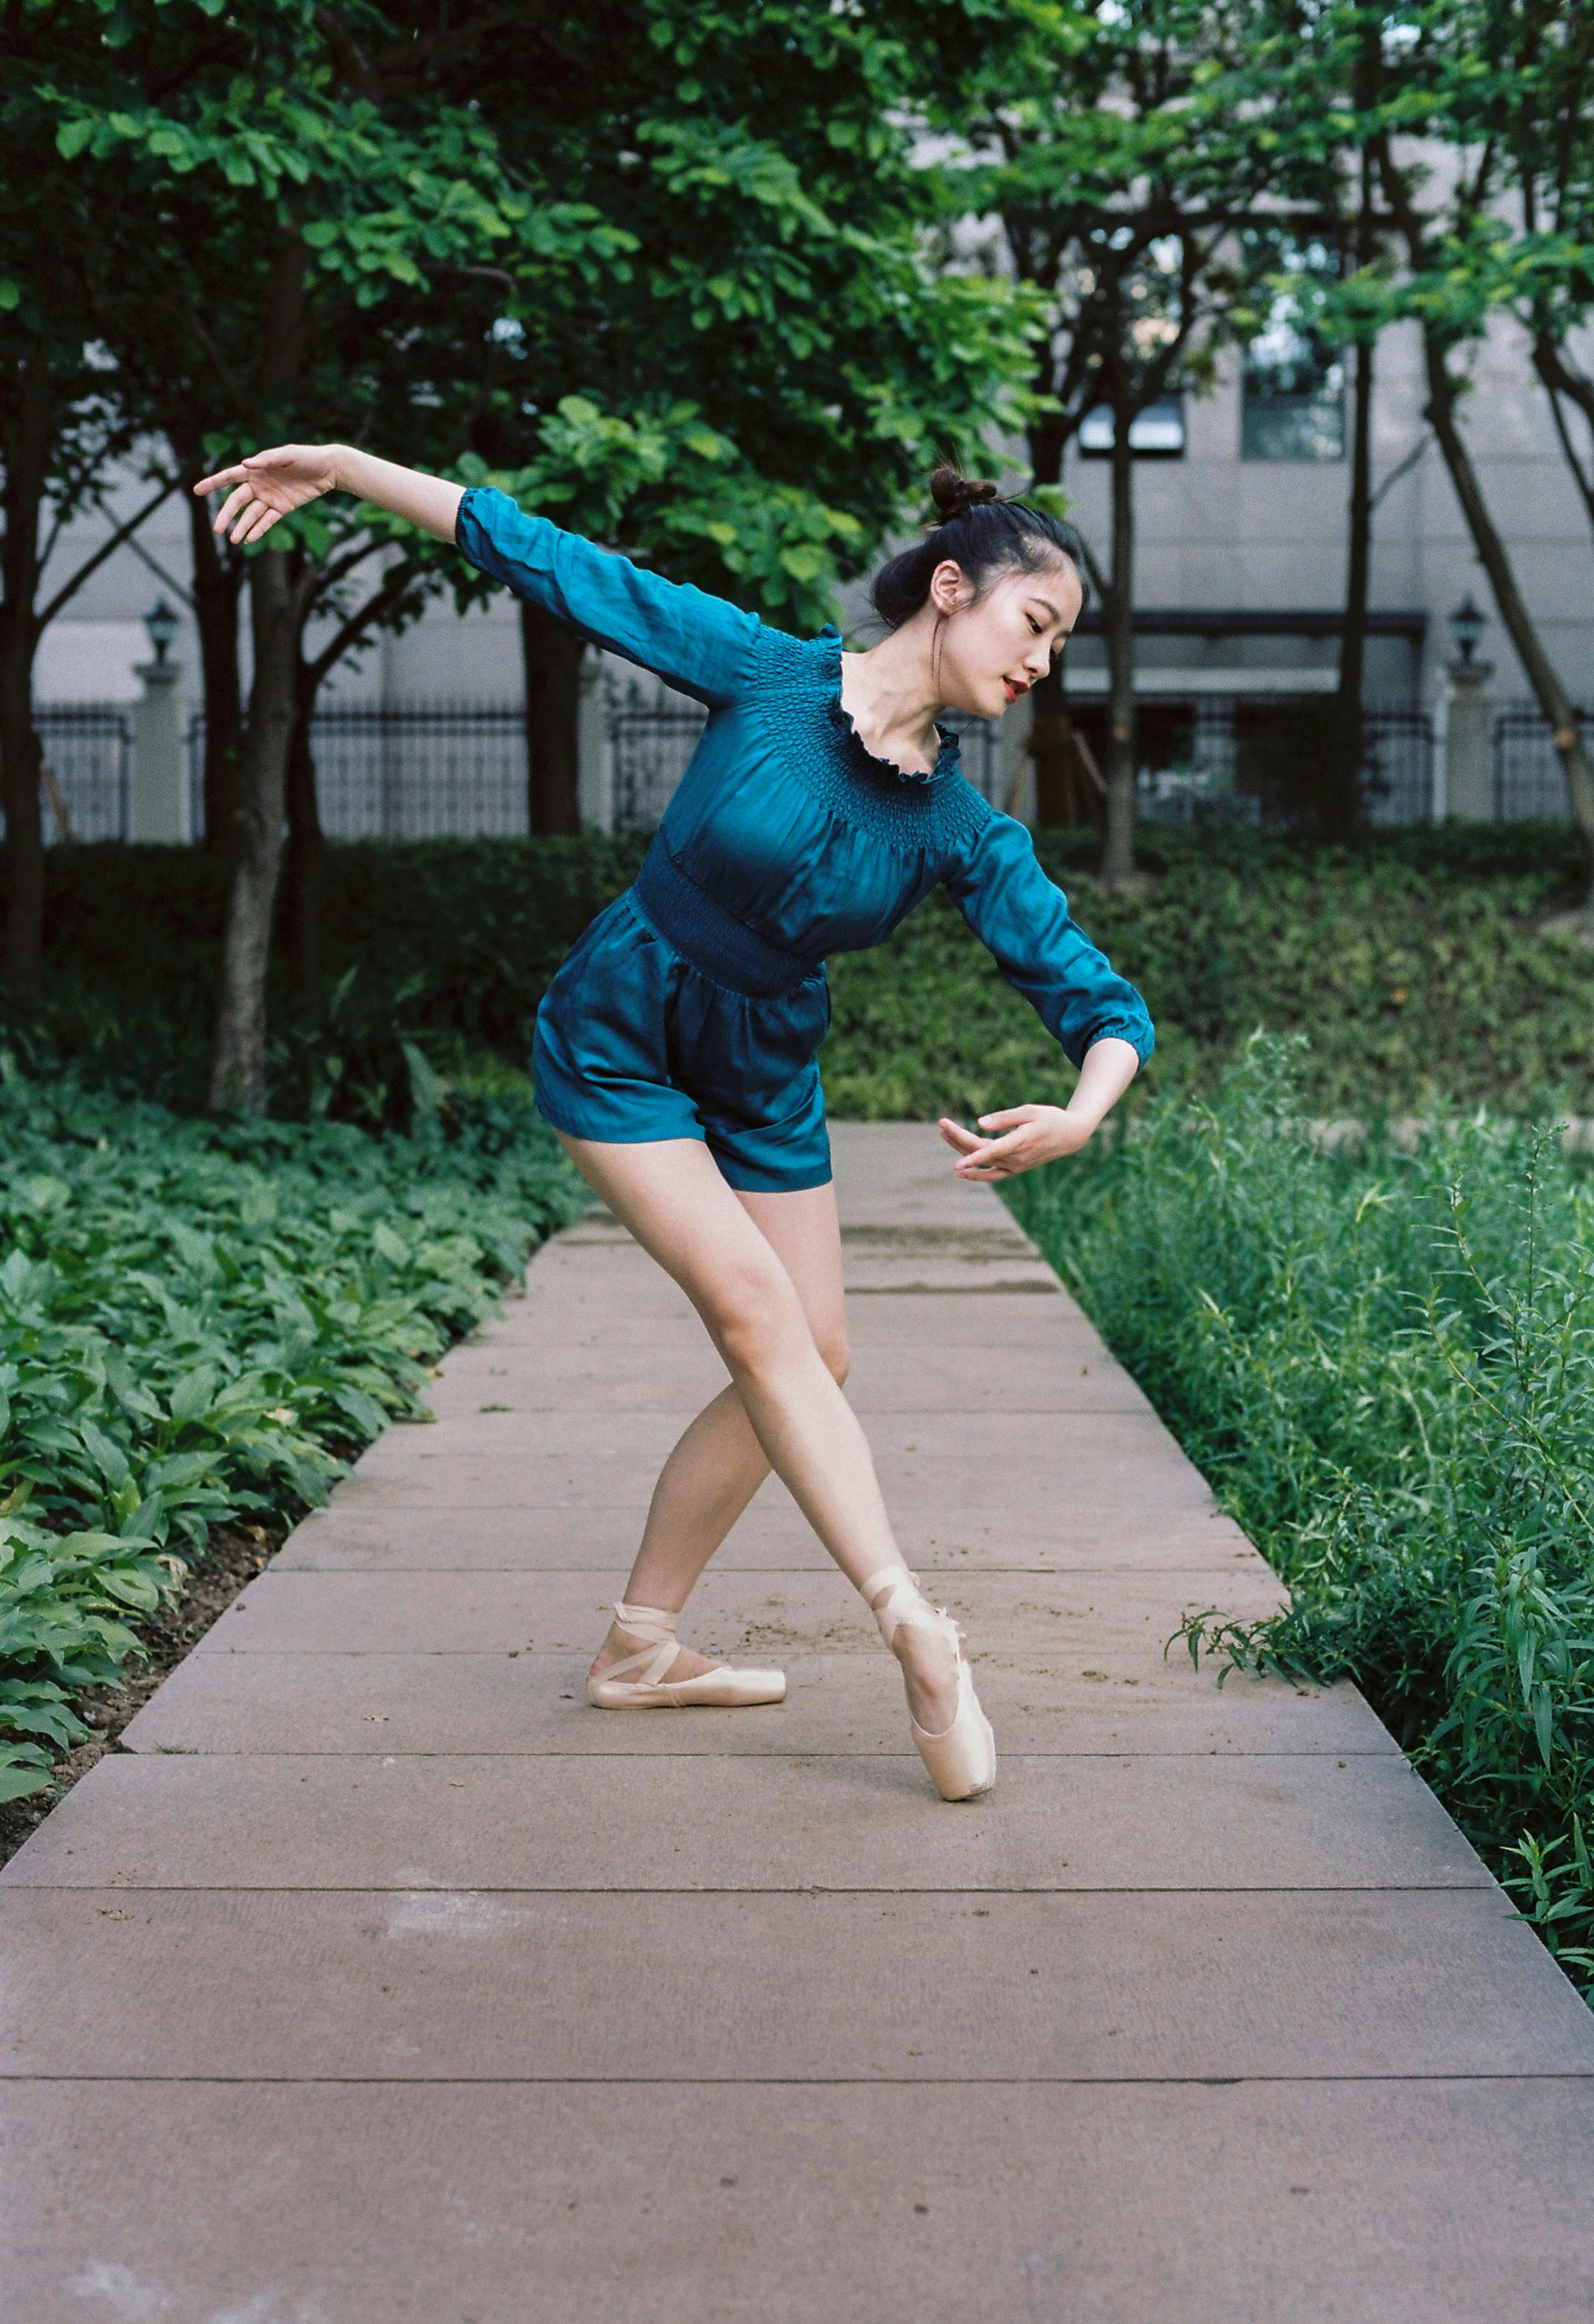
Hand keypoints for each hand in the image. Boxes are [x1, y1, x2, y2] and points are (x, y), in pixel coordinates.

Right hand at [193, 444, 340, 544]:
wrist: (328, 469)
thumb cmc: (306, 457)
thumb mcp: (287, 454)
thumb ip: (265, 460)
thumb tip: (244, 465)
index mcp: (256, 469)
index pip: (229, 477)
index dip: (212, 483)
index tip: (196, 490)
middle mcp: (259, 484)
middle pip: (237, 501)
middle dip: (226, 514)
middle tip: (216, 528)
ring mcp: (270, 497)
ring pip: (251, 514)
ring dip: (242, 527)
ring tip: (233, 540)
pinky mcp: (283, 508)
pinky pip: (268, 521)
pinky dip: (259, 530)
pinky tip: (250, 539)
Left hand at [938, 1104, 1096, 1180]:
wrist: (1070, 1136)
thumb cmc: (1050, 1118)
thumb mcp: (1029, 1111)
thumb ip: (1004, 1118)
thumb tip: (979, 1123)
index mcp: (1019, 1142)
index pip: (990, 1152)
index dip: (972, 1158)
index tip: (955, 1165)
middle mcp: (1015, 1159)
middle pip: (980, 1152)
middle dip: (958, 1139)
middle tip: (941, 1124)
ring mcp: (1015, 1166)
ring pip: (983, 1162)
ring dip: (962, 1150)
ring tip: (943, 1134)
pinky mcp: (1015, 1169)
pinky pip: (993, 1175)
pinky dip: (977, 1174)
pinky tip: (960, 1172)